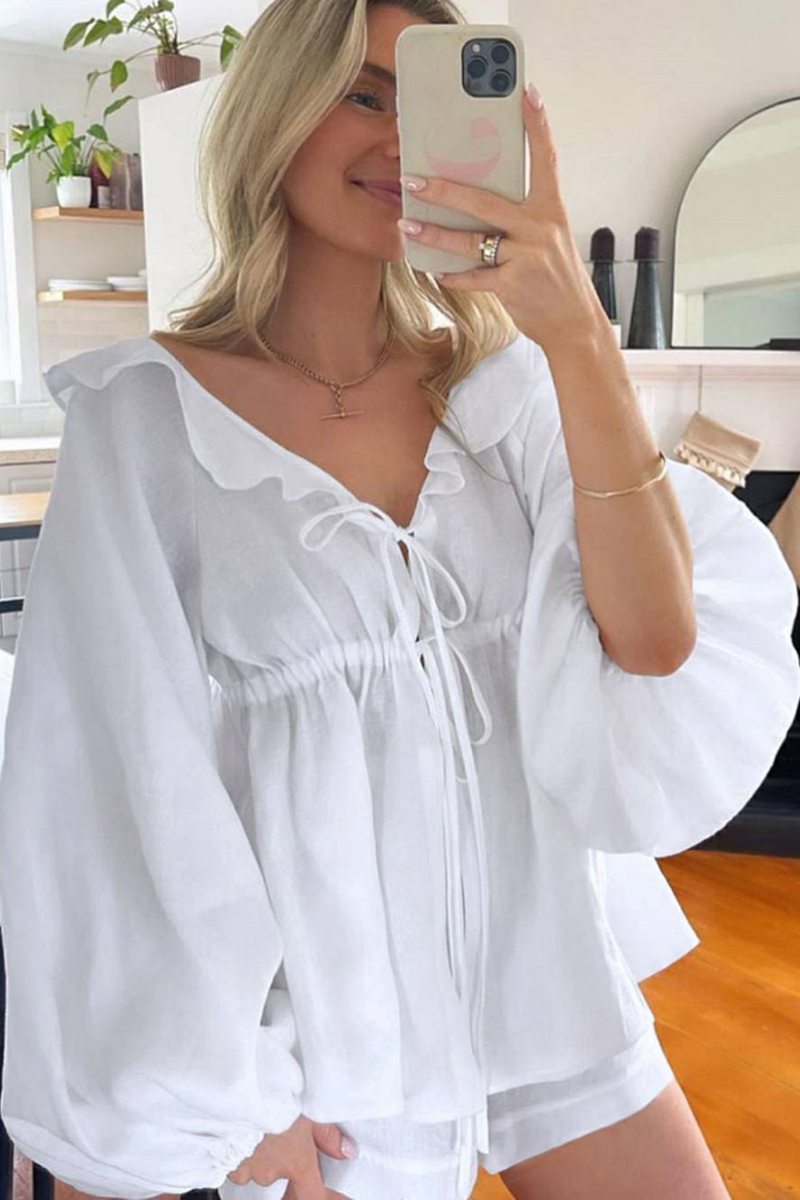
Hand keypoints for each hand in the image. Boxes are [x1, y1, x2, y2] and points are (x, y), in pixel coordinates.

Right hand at [226, 1114, 355, 1198]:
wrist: (237, 1096)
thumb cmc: (272, 1101)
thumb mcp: (308, 1112)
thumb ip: (327, 1135)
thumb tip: (346, 1152)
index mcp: (296, 1163)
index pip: (313, 1195)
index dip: (320, 1195)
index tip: (325, 1193)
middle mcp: (272, 1173)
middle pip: (280, 1173)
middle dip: (281, 1157)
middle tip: (280, 1131)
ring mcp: (248, 1171)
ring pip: (257, 1166)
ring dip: (260, 1150)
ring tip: (260, 1121)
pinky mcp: (228, 1163)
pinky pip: (237, 1161)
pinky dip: (241, 1149)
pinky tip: (243, 1127)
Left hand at [395, 82, 606, 353]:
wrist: (574, 324)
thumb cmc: (556, 279)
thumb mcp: (548, 241)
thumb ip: (521, 220)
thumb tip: (477, 205)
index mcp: (550, 210)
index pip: (546, 159)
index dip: (538, 125)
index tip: (527, 92)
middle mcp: (540, 229)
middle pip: (483, 201)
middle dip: (444, 190)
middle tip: (413, 178)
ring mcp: (526, 257)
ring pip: (470, 241)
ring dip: (434, 234)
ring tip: (408, 223)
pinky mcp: (513, 285)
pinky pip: (473, 277)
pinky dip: (452, 274)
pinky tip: (436, 271)